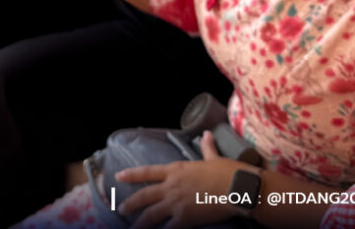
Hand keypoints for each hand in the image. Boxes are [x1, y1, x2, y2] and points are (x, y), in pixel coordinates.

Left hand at [117, 132, 238, 228]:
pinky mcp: (185, 218)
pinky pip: (168, 228)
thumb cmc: (226, 171)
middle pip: (144, 196)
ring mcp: (176, 202)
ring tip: (132, 228)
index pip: (147, 172)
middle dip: (131, 204)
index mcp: (175, 170)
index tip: (119, 177)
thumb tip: (206, 135)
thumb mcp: (212, 158)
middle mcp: (171, 185)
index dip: (131, 175)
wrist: (235, 187)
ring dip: (140, 222)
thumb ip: (206, 148)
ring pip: (151, 214)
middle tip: (121, 209)